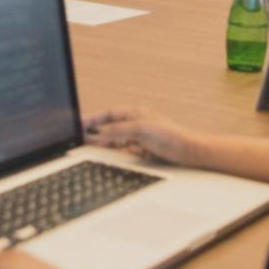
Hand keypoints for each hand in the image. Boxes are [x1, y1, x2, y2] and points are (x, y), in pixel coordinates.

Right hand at [84, 108, 204, 165]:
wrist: (189, 151)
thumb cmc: (170, 135)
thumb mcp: (140, 130)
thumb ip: (118, 131)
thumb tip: (99, 133)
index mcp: (135, 113)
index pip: (109, 114)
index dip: (94, 119)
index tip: (80, 126)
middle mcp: (137, 123)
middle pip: (111, 128)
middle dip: (97, 133)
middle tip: (81, 140)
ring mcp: (140, 137)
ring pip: (117, 140)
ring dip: (107, 144)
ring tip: (92, 148)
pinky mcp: (145, 149)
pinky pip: (126, 150)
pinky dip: (120, 152)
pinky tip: (115, 155)